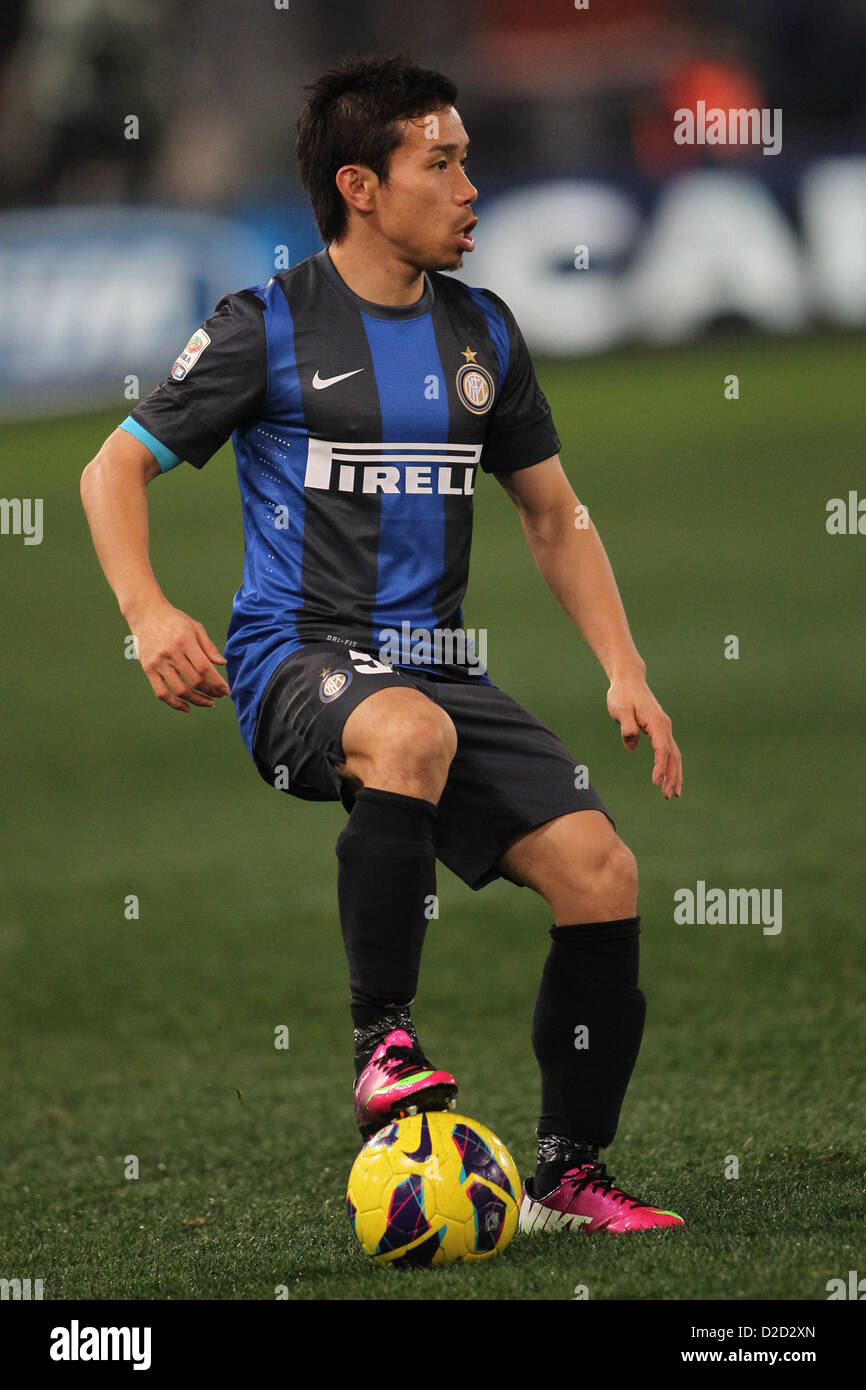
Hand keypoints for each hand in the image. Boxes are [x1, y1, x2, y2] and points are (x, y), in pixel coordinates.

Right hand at [131, 600, 229, 712]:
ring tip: (207, 702)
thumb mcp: (195, 627)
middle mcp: (171, 652)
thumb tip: (222, 663)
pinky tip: (186, 707)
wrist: (145, 613)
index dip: (217, 682)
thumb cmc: (173, 619)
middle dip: (210, 692)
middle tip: (219, 695)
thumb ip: (209, 646)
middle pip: (194, 680)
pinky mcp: (148, 669)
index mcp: (184, 640)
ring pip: (179, 690)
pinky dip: (174, 703)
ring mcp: (158, 662)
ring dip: (196, 700)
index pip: (204, 668)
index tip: (225, 690)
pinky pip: (161, 692)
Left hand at [606, 676, 681, 798]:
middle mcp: (664, 726)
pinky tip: (668, 778)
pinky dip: (670, 766)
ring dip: (674, 774)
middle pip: (672, 755)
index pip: (661, 749)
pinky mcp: (660, 730)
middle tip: (668, 795)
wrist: (629, 681)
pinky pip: (669, 751)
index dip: (659, 767)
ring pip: (674, 755)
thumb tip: (632, 746)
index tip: (655, 782)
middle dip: (672, 776)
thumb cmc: (622, 695)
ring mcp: (664, 728)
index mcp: (656, 722)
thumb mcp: (620, 710)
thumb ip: (627, 728)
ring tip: (672, 793)